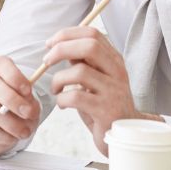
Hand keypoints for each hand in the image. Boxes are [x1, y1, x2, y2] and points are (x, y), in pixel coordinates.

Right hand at [0, 56, 40, 156]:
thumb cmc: (6, 106)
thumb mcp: (20, 99)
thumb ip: (28, 101)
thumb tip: (31, 109)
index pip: (0, 64)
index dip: (15, 76)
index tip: (28, 90)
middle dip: (13, 99)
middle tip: (28, 113)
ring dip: (11, 122)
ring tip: (24, 132)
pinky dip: (2, 135)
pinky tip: (12, 138)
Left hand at [43, 26, 151, 153]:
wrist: (124, 136)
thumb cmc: (104, 105)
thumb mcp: (96, 79)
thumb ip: (83, 62)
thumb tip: (61, 45)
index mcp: (114, 60)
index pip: (92, 34)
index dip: (67, 34)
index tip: (50, 44)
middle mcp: (117, 72)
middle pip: (89, 46)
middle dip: (61, 49)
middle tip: (46, 61)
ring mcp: (113, 91)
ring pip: (80, 72)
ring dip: (58, 79)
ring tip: (56, 89)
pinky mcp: (106, 111)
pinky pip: (76, 97)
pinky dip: (62, 99)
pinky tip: (63, 104)